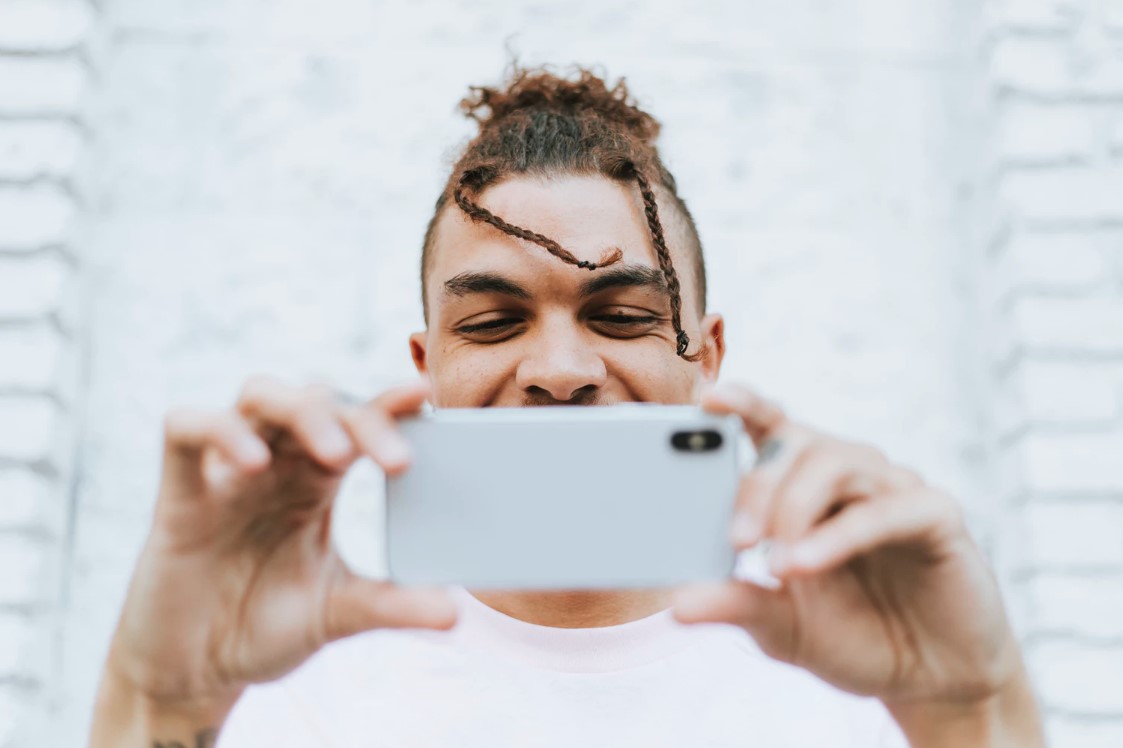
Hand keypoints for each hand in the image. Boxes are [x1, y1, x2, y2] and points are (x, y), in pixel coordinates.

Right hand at [103, 376, 456, 707]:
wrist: (193, 673)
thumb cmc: (262, 627)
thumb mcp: (337, 614)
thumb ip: (392, 606)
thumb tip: (456, 614)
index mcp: (316, 482)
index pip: (357, 422)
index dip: (390, 404)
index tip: (427, 398)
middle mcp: (276, 464)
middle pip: (318, 399)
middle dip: (360, 417)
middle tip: (397, 461)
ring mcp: (226, 473)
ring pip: (260, 395)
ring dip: (303, 412)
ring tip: (336, 457)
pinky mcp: (179, 495)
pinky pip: (184, 429)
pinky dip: (219, 431)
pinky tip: (253, 463)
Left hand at [672, 383, 1041, 743]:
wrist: (931, 681)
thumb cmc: (852, 634)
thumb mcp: (779, 625)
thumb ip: (734, 604)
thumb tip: (675, 606)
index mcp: (803, 484)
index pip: (767, 424)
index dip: (740, 402)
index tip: (706, 400)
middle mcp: (848, 474)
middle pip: (793, 441)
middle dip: (756, 485)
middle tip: (736, 540)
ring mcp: (893, 489)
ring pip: (835, 463)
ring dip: (794, 507)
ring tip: (773, 563)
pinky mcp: (936, 516)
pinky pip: (884, 510)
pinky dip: (838, 535)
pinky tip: (805, 563)